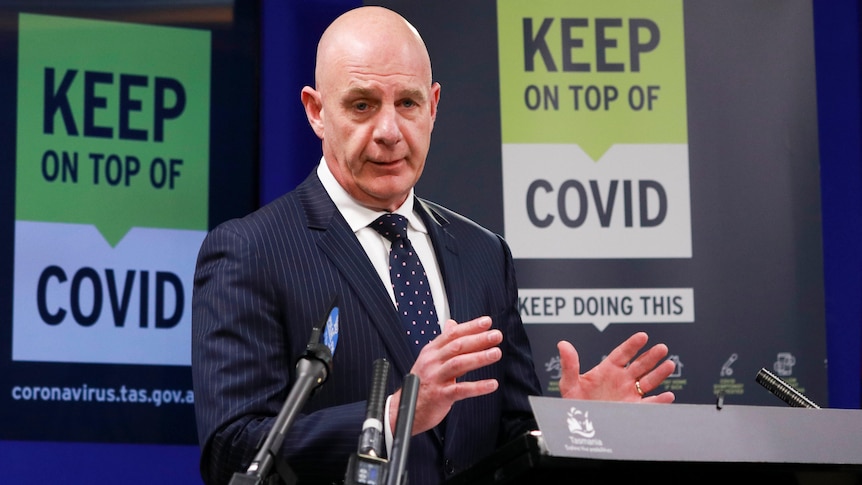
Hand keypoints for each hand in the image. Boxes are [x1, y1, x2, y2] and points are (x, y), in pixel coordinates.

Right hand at [388, 316, 500, 434]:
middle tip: (496, 335)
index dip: (470, 327)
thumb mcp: (430, 359)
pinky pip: (461, 389)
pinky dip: (477, 387)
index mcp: (431, 351)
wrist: (405, 410)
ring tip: (496, 353)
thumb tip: (453, 324)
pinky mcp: (440, 396)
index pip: (452, 334)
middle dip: (478, 339)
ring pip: (458, 363)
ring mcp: (435, 378)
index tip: (486, 322)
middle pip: (457, 346)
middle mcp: (432, 362)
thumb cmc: (422, 384)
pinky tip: (492, 384)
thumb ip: (444, 342)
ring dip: (479, 357)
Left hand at [557, 332, 674, 402]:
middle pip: (640, 365)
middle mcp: (622, 380)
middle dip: (652, 357)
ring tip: (669, 365)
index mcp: (608, 369)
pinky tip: (667, 396)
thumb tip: (563, 344)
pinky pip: (649, 405)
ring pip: (648, 381)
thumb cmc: (574, 403)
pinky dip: (659, 401)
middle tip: (662, 348)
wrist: (578, 425)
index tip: (643, 336)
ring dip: (659, 374)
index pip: (623, 354)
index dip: (633, 345)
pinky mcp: (633, 410)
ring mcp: (629, 394)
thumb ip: (569, 364)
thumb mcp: (569, 383)